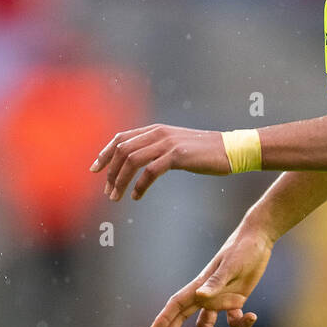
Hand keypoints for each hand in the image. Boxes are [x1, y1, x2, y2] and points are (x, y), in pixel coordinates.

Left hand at [91, 125, 229, 200]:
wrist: (231, 149)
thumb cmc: (205, 152)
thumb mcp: (176, 146)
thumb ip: (157, 149)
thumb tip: (140, 161)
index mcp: (155, 129)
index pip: (121, 138)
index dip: (105, 153)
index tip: (95, 169)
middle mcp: (158, 133)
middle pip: (122, 150)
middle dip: (110, 172)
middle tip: (107, 191)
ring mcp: (167, 143)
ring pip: (132, 160)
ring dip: (120, 181)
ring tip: (116, 197)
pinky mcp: (177, 156)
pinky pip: (150, 171)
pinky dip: (140, 186)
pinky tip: (137, 196)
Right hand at [147, 224, 273, 326]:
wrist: (258, 240)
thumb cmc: (242, 250)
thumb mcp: (231, 266)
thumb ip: (216, 283)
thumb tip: (200, 297)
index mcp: (200, 286)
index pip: (176, 304)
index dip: (163, 318)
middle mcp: (206, 295)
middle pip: (182, 317)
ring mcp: (220, 298)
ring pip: (207, 324)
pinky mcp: (235, 300)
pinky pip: (233, 320)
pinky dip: (242, 323)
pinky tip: (253, 317)